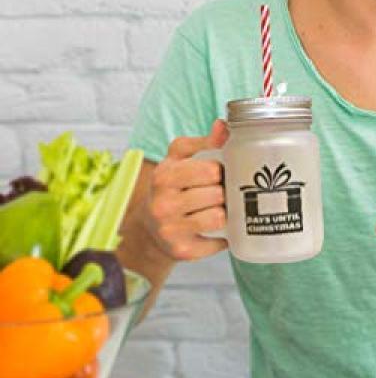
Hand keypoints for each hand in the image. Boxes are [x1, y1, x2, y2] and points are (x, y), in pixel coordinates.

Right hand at [145, 119, 229, 259]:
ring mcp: (171, 230)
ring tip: (216, 209)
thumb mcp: (179, 158)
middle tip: (217, 193)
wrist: (150, 228)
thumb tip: (224, 126)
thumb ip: (204, 141)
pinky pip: (218, 242)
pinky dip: (222, 237)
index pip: (210, 170)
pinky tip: (215, 231)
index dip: (219, 171)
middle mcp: (163, 204)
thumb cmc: (171, 186)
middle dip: (222, 192)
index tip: (215, 174)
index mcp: (164, 176)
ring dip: (223, 212)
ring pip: (219, 217)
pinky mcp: (182, 251)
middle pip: (217, 194)